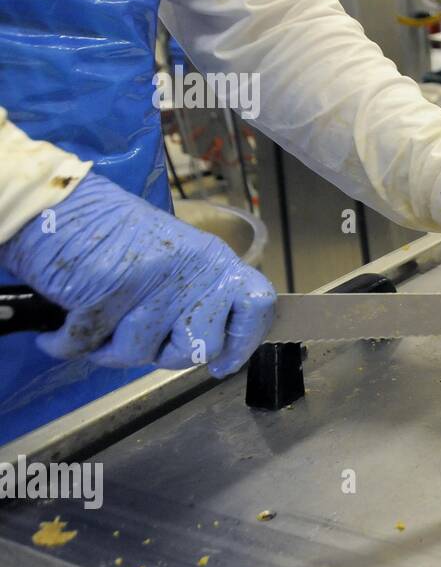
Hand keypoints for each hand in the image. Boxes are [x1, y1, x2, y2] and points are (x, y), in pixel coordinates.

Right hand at [0, 173, 275, 377]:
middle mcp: (193, 272)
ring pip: (141, 353)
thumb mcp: (174, 258)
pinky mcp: (108, 292)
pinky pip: (88, 345)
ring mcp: (153, 282)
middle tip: (137, 337)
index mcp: (214, 260)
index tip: (223, 365)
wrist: (55, 201)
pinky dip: (66, 342)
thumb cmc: (112, 233)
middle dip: (163, 356)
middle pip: (201, 347)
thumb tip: (215, 352)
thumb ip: (196, 296)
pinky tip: (62, 326)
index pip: (258, 304)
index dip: (245, 341)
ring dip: (108, 349)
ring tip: (95, 319)